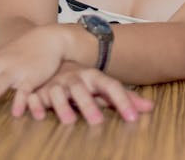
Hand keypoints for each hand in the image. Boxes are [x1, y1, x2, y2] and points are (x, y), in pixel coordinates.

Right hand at [25, 62, 152, 124]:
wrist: (53, 61)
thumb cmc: (83, 81)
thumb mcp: (103, 88)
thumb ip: (125, 98)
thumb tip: (150, 108)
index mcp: (94, 77)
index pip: (111, 87)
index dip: (122, 101)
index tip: (133, 118)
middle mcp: (75, 79)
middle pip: (83, 91)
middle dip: (89, 106)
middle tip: (98, 123)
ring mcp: (56, 83)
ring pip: (58, 93)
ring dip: (62, 106)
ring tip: (68, 121)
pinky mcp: (38, 90)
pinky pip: (34, 97)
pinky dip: (34, 105)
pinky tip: (37, 116)